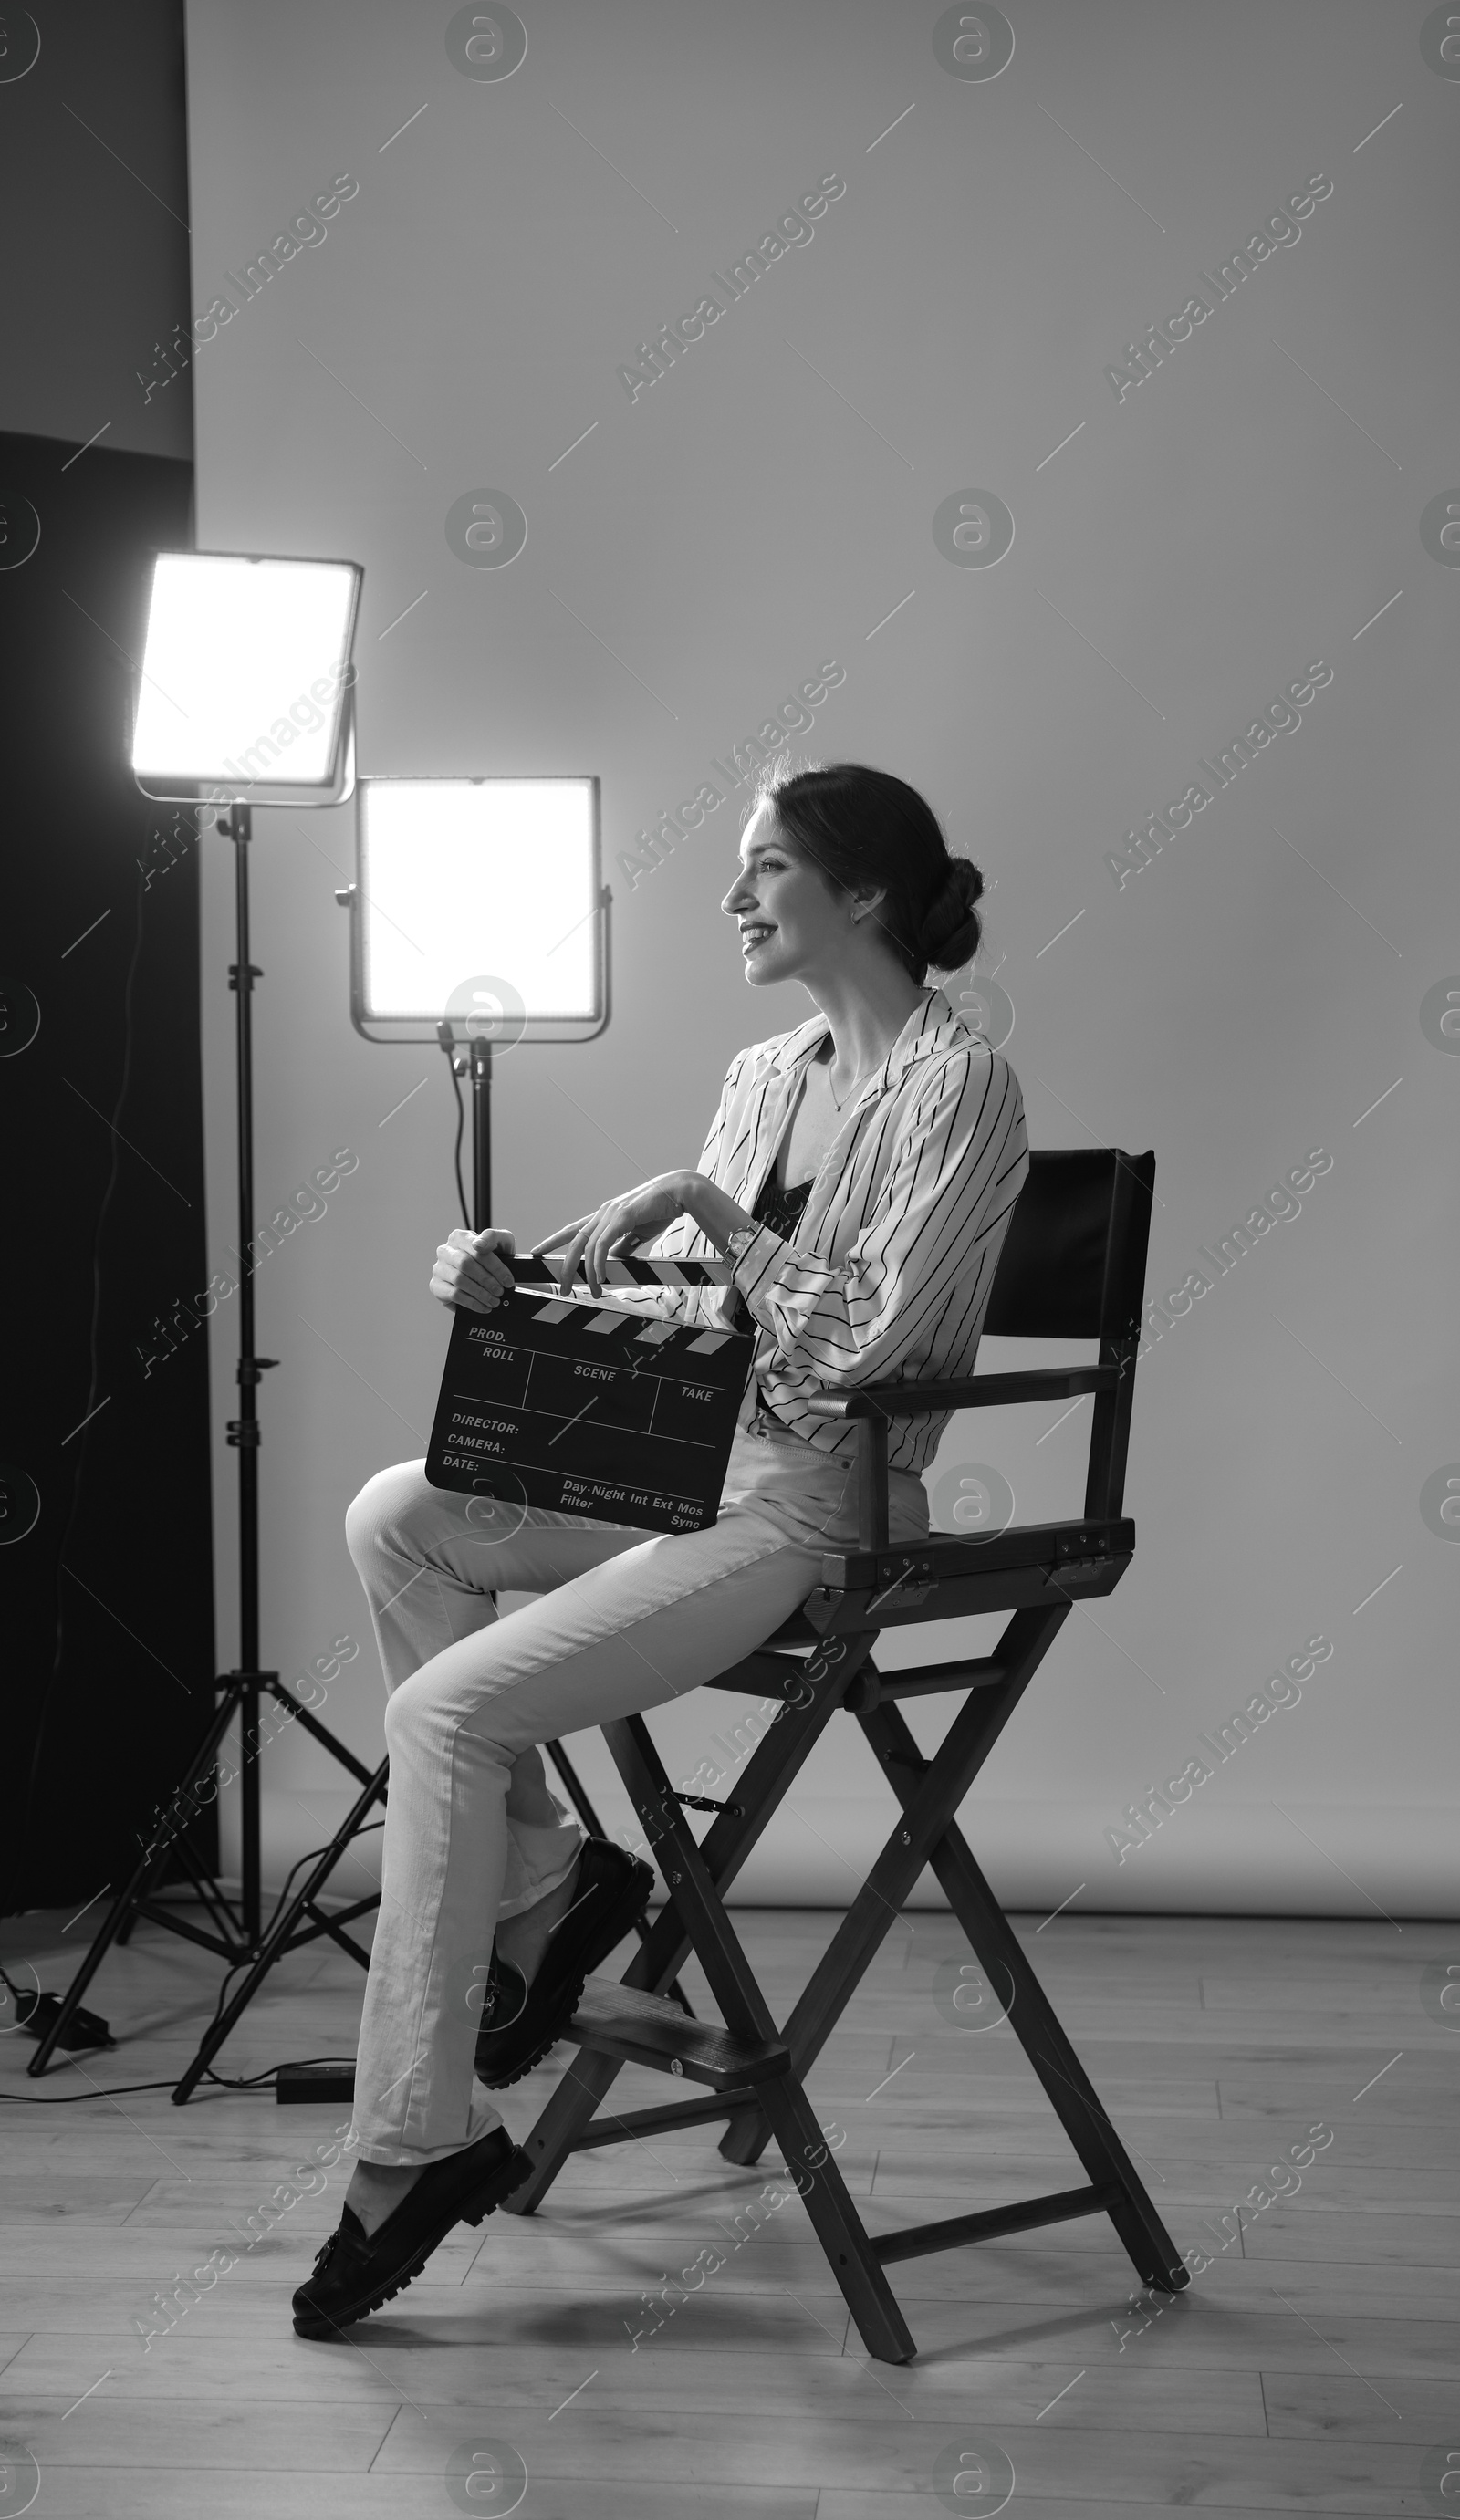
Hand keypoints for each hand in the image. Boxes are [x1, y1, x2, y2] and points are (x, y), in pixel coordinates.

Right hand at [429, 1226, 516, 1314]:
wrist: (490, 1275)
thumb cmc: (494, 1256)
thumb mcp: (501, 1241)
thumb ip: (493, 1236)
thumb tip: (479, 1244)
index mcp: (459, 1237)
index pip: (476, 1249)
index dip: (494, 1265)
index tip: (507, 1279)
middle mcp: (445, 1250)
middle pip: (466, 1264)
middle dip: (487, 1280)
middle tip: (500, 1291)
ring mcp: (439, 1268)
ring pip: (459, 1280)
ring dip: (480, 1293)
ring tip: (494, 1300)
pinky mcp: (436, 1285)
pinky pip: (453, 1295)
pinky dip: (471, 1302)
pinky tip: (483, 1306)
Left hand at [533, 1172, 692, 1297]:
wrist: (680, 1192)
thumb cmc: (660, 1209)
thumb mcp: (636, 1233)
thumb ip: (622, 1247)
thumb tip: (612, 1263)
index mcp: (604, 1215)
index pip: (572, 1230)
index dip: (553, 1241)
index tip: (538, 1252)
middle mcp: (603, 1212)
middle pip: (574, 1242)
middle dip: (565, 1266)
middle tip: (563, 1287)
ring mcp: (611, 1213)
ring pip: (588, 1246)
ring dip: (589, 1272)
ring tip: (594, 1291)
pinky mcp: (622, 1216)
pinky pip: (604, 1244)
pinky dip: (599, 1262)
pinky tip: (600, 1276)